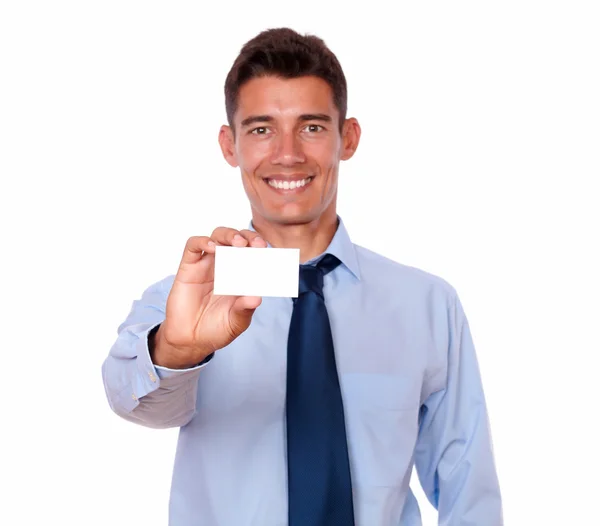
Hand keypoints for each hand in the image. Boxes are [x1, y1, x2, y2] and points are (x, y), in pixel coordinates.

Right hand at [152, 227, 266, 368]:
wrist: (191, 340)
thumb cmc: (216, 329)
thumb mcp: (236, 322)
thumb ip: (245, 309)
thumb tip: (257, 298)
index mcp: (242, 276)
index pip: (253, 253)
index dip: (261, 248)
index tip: (268, 251)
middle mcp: (226, 266)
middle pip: (237, 239)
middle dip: (249, 237)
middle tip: (256, 244)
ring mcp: (207, 264)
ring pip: (218, 236)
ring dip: (229, 235)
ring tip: (238, 243)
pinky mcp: (189, 267)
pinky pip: (193, 245)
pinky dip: (203, 241)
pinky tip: (212, 247)